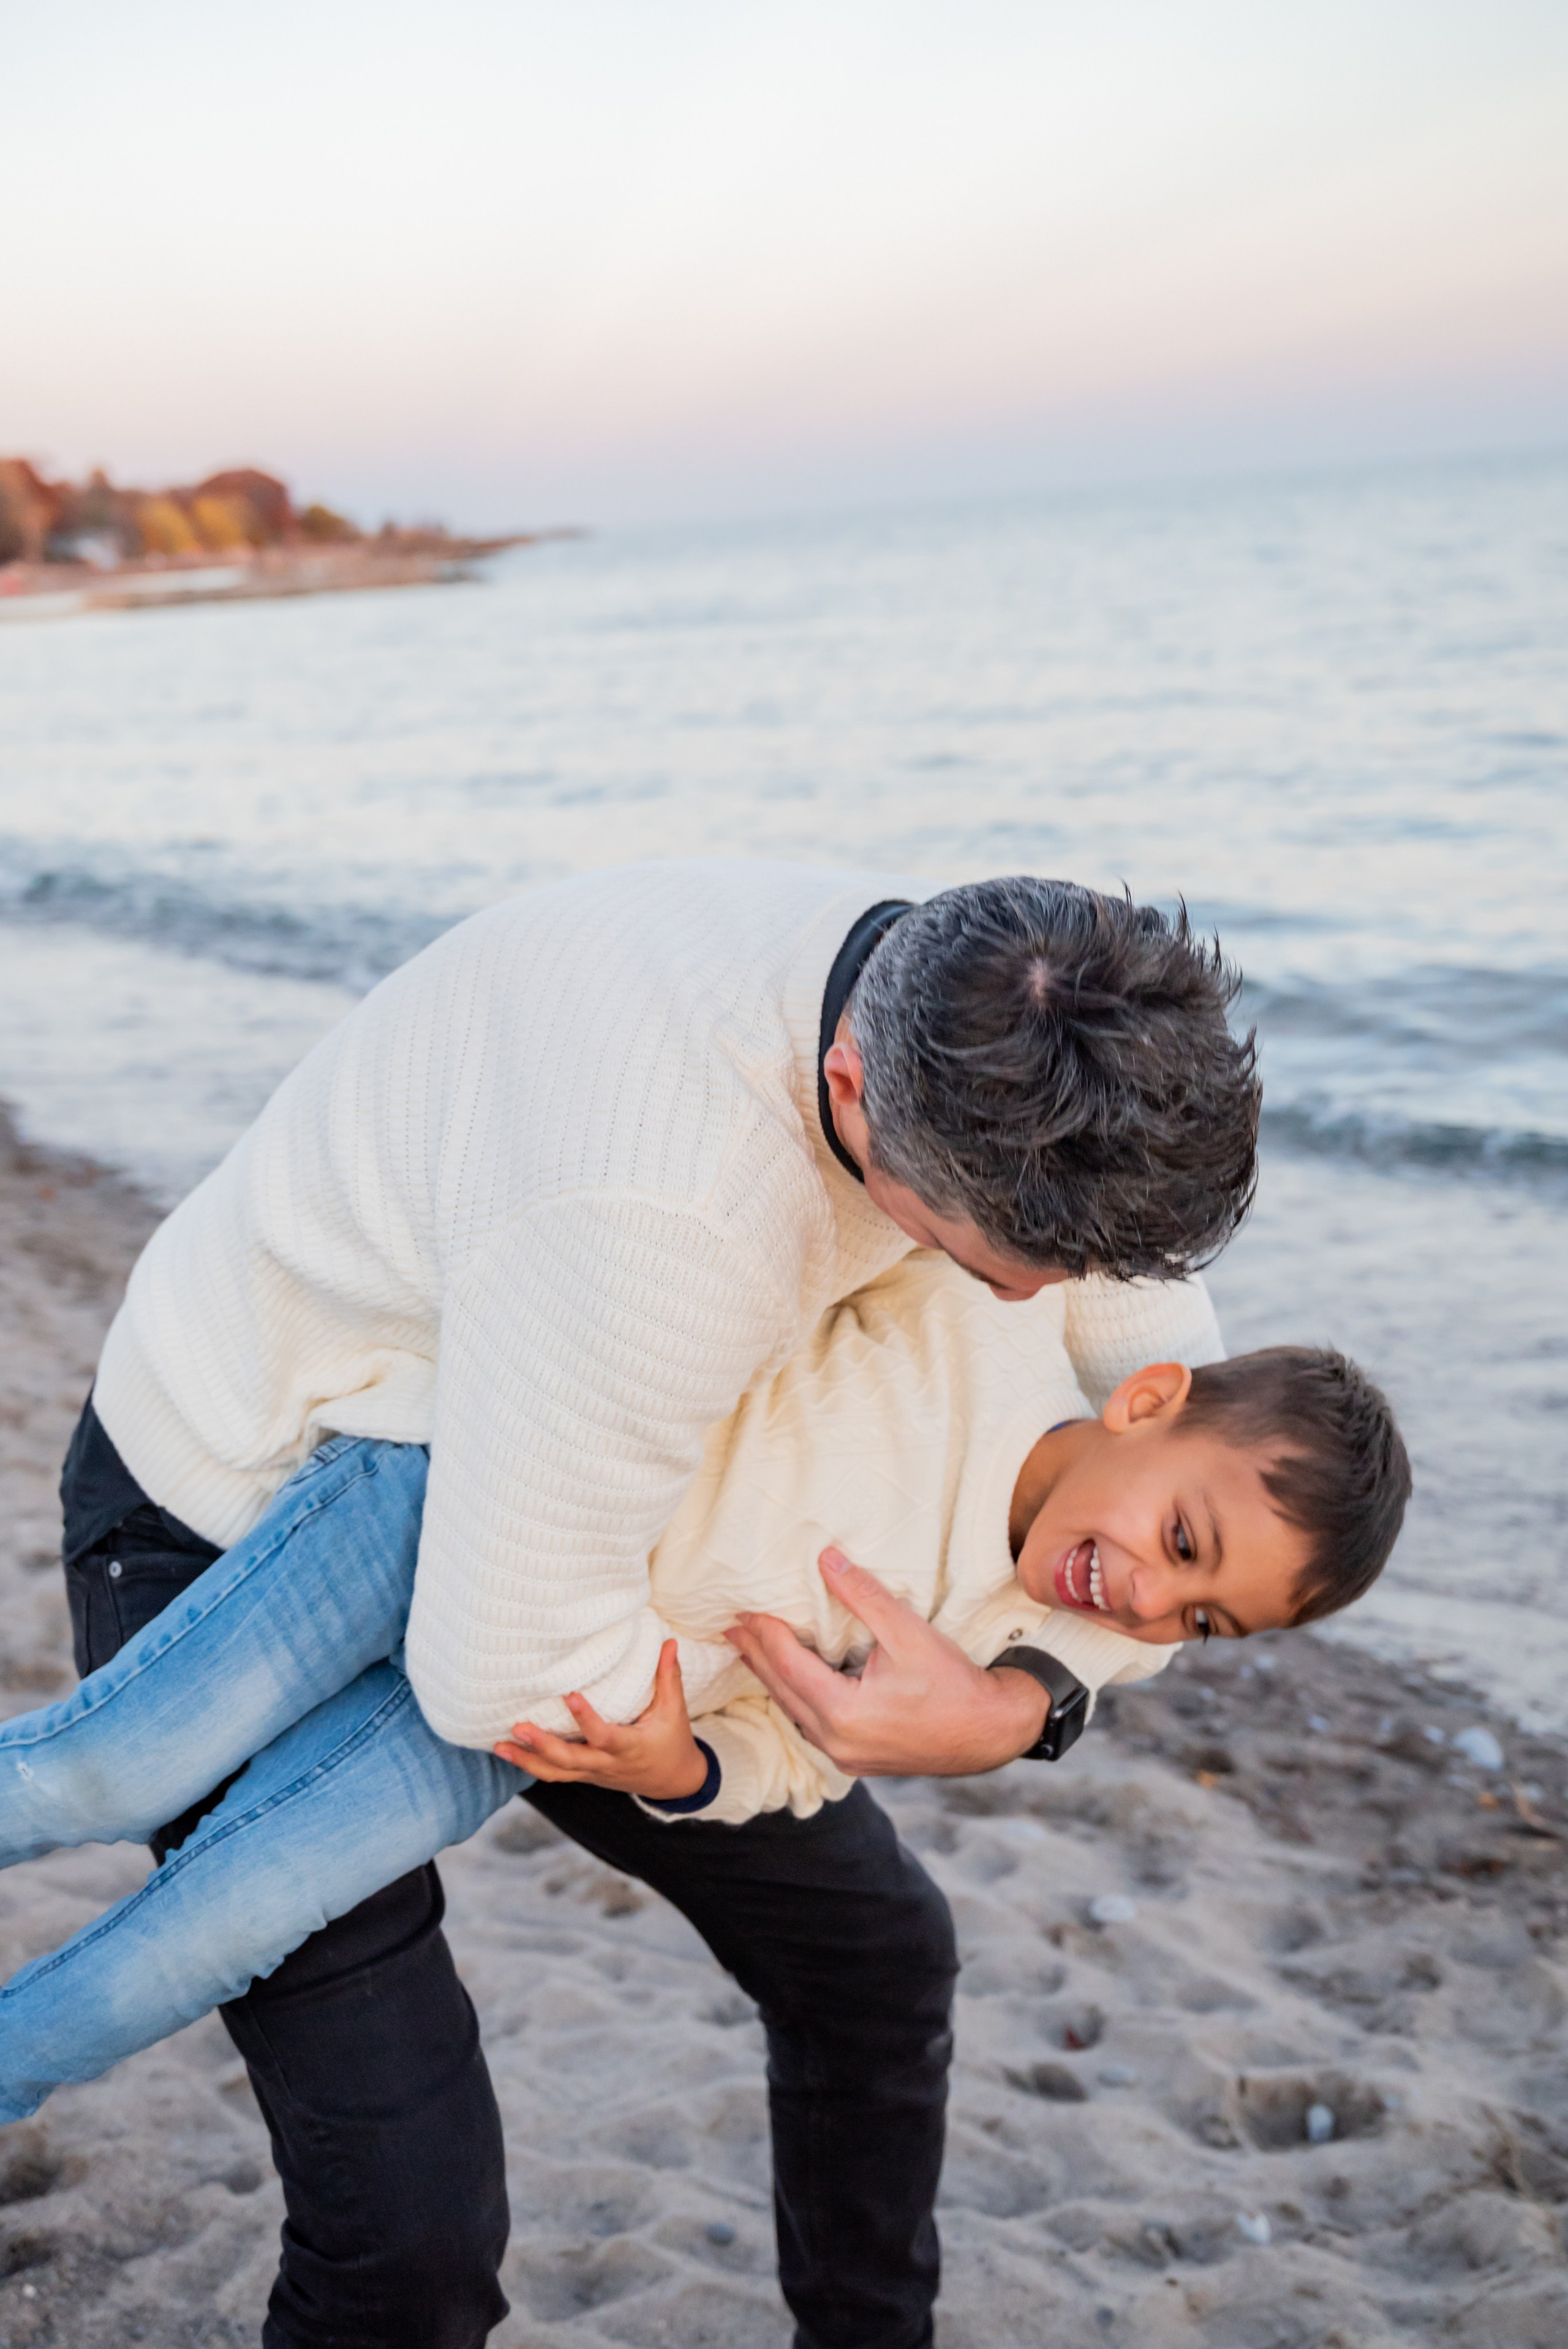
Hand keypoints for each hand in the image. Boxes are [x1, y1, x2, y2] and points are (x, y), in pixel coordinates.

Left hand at [495, 1640, 708, 1800]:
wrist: (671, 1781)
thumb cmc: (672, 1740)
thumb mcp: (674, 1710)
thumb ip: (669, 1677)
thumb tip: (670, 1641)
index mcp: (629, 1747)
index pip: (604, 1735)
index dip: (586, 1718)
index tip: (569, 1695)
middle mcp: (606, 1763)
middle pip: (569, 1760)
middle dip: (541, 1746)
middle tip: (517, 1727)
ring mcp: (592, 1772)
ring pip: (555, 1772)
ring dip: (526, 1760)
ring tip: (498, 1746)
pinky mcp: (584, 1774)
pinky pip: (554, 1773)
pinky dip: (531, 1764)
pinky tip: (508, 1753)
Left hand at [724, 1548, 1049, 1778]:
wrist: (991, 1733)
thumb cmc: (954, 1684)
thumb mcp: (909, 1633)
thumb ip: (864, 1596)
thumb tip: (826, 1560)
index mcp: (844, 1712)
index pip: (789, 1664)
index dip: (765, 1633)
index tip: (744, 1608)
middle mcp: (836, 1741)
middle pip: (782, 1690)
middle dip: (756, 1655)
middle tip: (731, 1627)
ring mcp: (845, 1756)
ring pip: (793, 1711)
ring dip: (771, 1677)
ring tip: (750, 1649)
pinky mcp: (856, 1760)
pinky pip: (811, 1725)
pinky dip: (795, 1697)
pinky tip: (790, 1680)